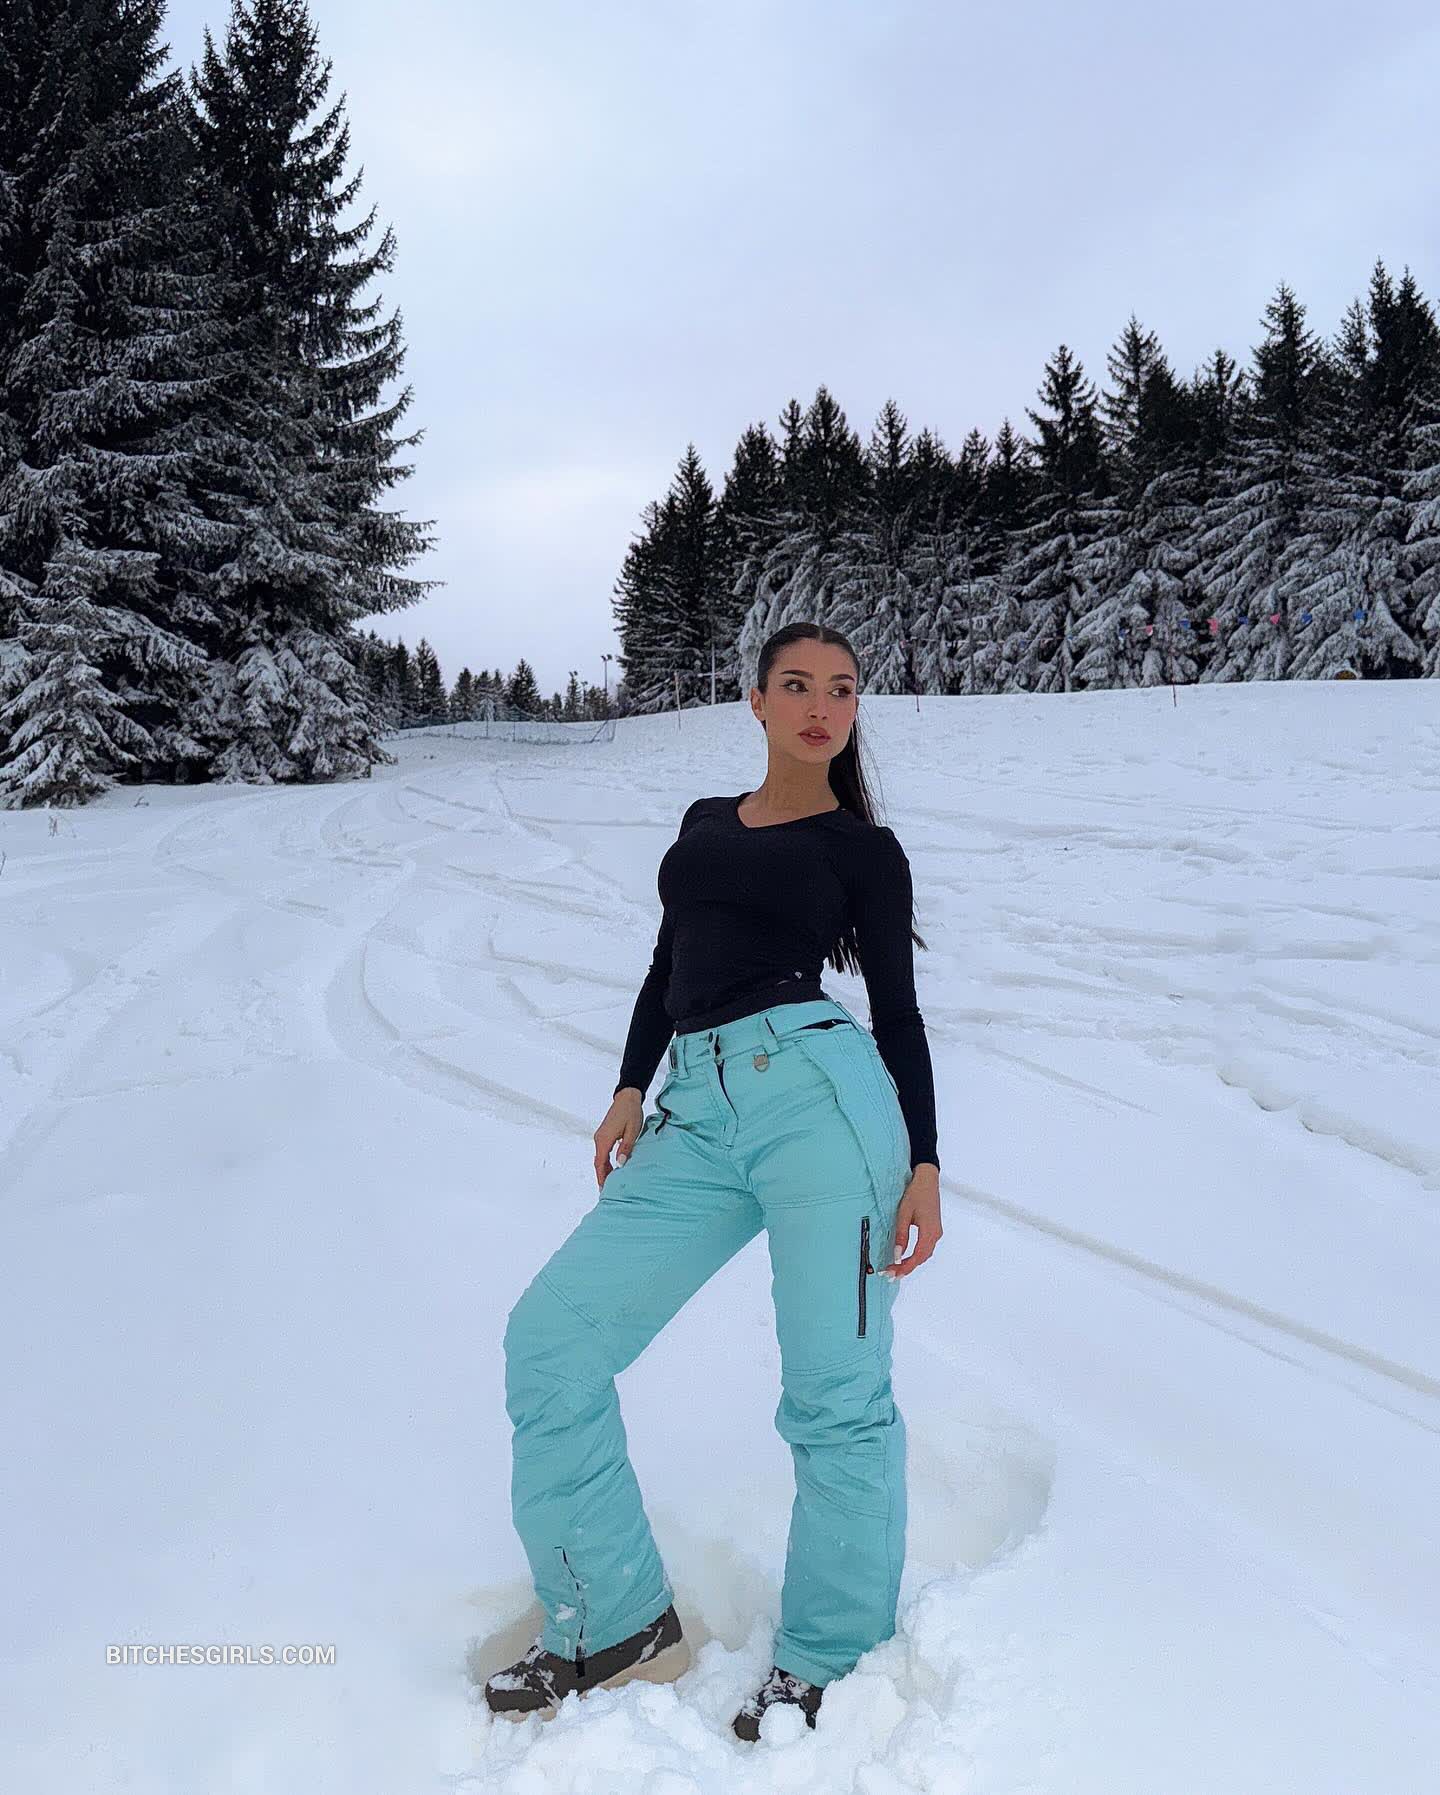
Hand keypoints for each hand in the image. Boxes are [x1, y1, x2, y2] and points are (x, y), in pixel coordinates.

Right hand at [595, 1088, 643, 1187]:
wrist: (627, 1097)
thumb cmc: (631, 1113)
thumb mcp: (632, 1131)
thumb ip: (625, 1148)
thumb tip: (620, 1164)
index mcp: (604, 1139)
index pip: (600, 1163)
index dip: (602, 1177)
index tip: (604, 1189)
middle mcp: (599, 1138)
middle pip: (598, 1162)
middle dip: (602, 1176)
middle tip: (606, 1190)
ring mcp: (600, 1136)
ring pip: (599, 1157)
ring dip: (604, 1169)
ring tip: (610, 1182)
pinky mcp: (603, 1134)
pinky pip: (602, 1152)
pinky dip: (605, 1162)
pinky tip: (612, 1167)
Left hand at [879, 1164, 940, 1278]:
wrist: (927, 1179)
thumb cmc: (915, 1193)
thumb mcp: (904, 1214)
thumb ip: (901, 1235)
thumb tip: (897, 1255)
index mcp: (929, 1231)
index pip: (917, 1257)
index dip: (905, 1267)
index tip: (892, 1274)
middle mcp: (935, 1234)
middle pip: (921, 1258)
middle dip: (906, 1268)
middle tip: (890, 1274)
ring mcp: (936, 1232)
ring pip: (924, 1254)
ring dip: (911, 1262)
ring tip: (896, 1268)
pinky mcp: (934, 1229)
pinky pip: (926, 1247)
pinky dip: (916, 1255)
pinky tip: (906, 1257)